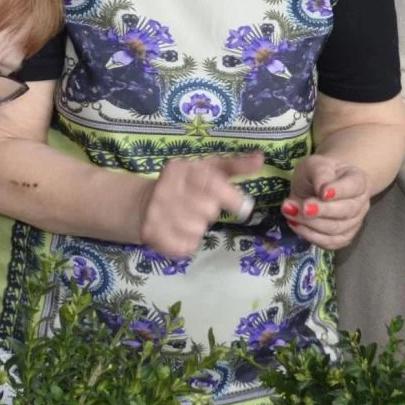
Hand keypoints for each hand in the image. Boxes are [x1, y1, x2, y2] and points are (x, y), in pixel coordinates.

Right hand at [136, 152, 263, 256]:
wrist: (143, 202)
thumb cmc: (185, 184)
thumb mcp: (208, 169)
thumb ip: (235, 165)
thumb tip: (260, 158)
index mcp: (181, 169)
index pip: (213, 184)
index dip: (232, 198)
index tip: (243, 207)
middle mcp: (167, 189)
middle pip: (208, 211)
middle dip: (209, 212)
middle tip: (200, 207)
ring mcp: (157, 213)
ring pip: (197, 230)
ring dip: (197, 228)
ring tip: (186, 218)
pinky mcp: (152, 234)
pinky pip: (185, 246)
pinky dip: (187, 242)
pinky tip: (178, 231)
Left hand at [280, 155, 369, 250]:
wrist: (318, 186)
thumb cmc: (318, 173)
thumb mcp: (315, 164)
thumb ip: (320, 173)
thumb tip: (322, 189)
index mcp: (358, 180)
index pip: (354, 186)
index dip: (339, 191)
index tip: (322, 192)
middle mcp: (360, 203)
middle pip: (346, 211)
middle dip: (321, 211)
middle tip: (302, 207)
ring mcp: (353, 223)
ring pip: (335, 229)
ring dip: (310, 223)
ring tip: (289, 212)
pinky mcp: (342, 238)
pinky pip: (329, 243)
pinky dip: (310, 236)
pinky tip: (295, 224)